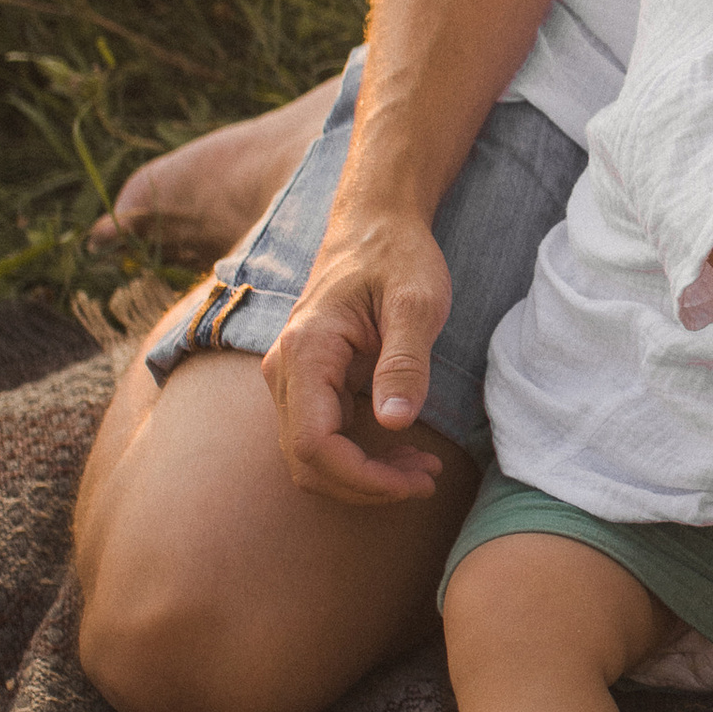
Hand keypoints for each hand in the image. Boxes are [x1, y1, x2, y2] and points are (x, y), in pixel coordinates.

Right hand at [262, 206, 452, 502]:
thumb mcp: (417, 303)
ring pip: (312, 459)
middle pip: (307, 462)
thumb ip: (406, 361)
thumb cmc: (397, 257)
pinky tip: (405, 450)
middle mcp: (285, 371)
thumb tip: (396, 421)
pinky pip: (324, 440)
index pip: (314, 445)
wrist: (374, 226)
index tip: (415, 480)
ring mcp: (292, 381)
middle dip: (367, 485)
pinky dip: (361, 458)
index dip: (362, 477)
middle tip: (427, 479)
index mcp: (306, 351)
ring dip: (364, 477)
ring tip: (423, 469)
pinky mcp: (309, 386)